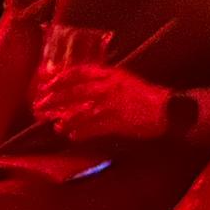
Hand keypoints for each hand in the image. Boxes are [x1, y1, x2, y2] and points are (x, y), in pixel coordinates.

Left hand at [33, 65, 168, 141]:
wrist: (168, 110)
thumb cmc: (147, 95)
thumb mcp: (126, 80)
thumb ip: (106, 80)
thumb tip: (83, 85)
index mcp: (111, 74)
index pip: (78, 73)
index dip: (60, 80)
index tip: (47, 86)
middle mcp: (108, 88)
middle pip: (73, 93)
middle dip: (54, 100)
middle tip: (41, 107)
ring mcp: (110, 106)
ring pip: (79, 114)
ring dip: (65, 121)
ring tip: (57, 127)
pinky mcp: (115, 123)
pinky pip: (90, 129)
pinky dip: (79, 133)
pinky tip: (73, 136)